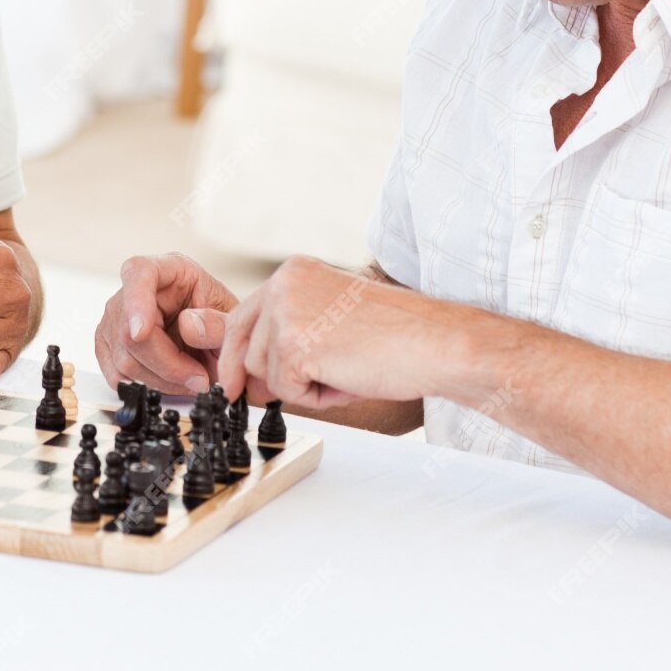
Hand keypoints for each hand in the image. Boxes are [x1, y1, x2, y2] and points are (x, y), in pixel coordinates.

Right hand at [93, 252, 264, 397]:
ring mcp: (117, 318)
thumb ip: (219, 324)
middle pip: (129, 330)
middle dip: (167, 364)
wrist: (218, 347)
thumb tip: (188, 324)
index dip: (136, 302)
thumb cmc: (223, 328)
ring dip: (161, 380)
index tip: (142, 332)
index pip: (139, 272)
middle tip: (199, 378)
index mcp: (170, 269)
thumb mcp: (235, 324)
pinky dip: (146, 386)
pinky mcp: (109, 346)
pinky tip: (170, 382)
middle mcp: (136, 290)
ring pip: (123, 358)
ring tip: (190, 380)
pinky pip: (116, 375)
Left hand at [217, 256, 434, 408]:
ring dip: (302, 385)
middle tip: (308, 385)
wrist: (436, 342)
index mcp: (294, 272)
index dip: (237, 355)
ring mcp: (285, 311)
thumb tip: (245, 377)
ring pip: (262, 372)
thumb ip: (288, 334)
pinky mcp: (293, 344)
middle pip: (243, 347)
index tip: (234, 383)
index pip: (243, 317)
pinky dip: (317, 398)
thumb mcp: (331, 319)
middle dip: (271, 375)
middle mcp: (284, 283)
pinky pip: (286, 391)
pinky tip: (348, 379)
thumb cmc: (398, 335)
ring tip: (346, 370)